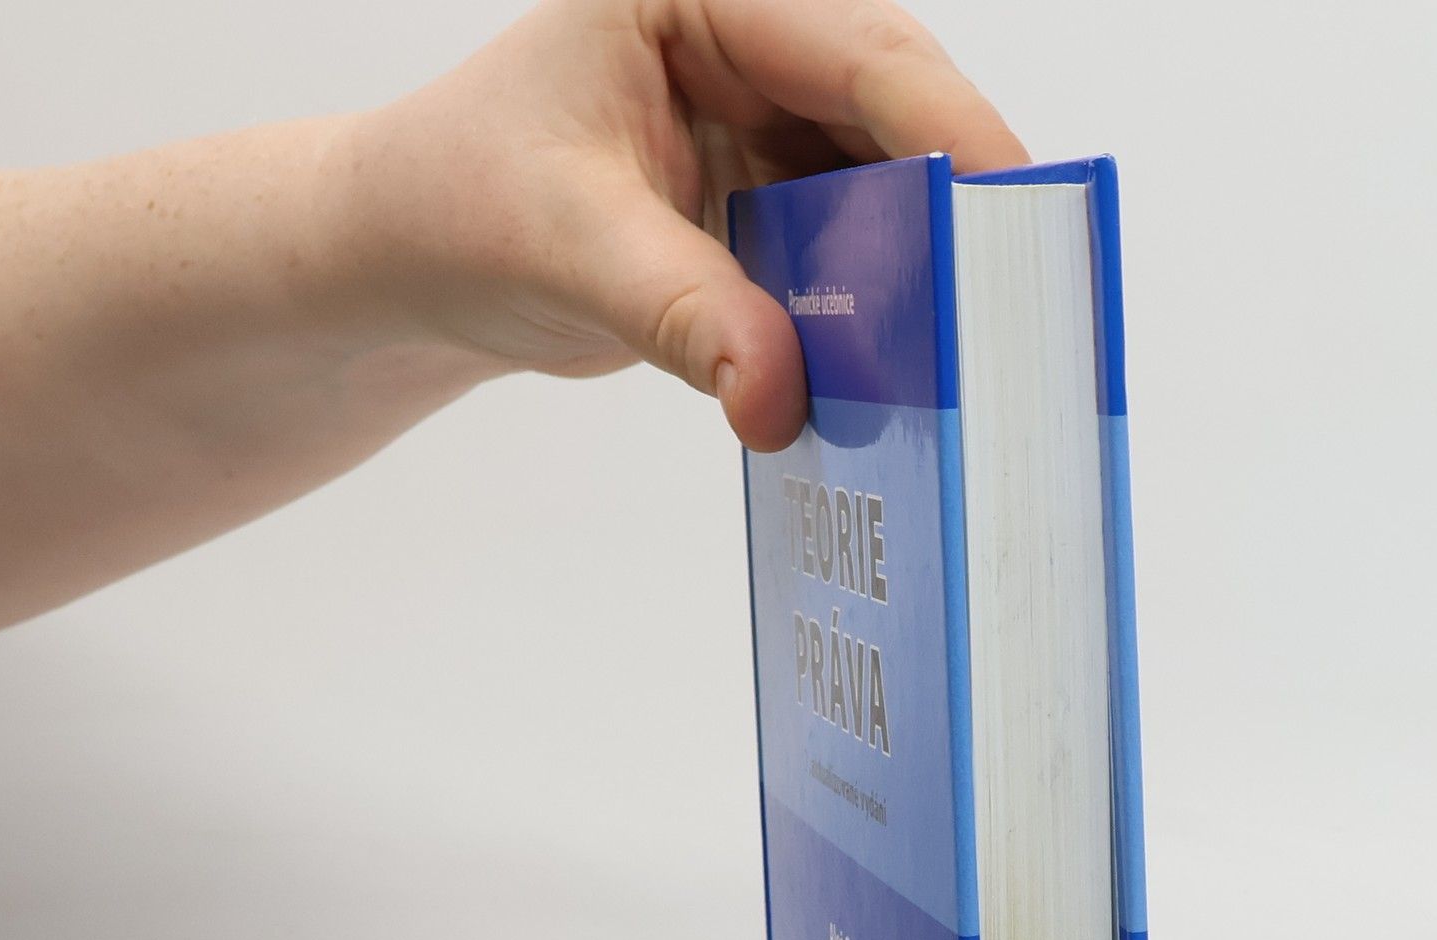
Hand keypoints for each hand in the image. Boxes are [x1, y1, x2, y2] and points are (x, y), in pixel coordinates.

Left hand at [341, 0, 1028, 449]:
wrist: (412, 260)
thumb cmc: (456, 202)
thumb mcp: (564, 245)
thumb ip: (681, 311)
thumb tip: (781, 397)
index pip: (857, 53)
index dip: (949, 131)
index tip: (1017, 213)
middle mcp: (750, 46)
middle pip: (896, 116)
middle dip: (956, 204)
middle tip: (1023, 296)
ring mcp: (767, 127)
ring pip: (890, 189)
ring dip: (926, 267)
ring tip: (979, 344)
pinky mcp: (769, 204)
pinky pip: (856, 252)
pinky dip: (879, 309)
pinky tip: (906, 364)